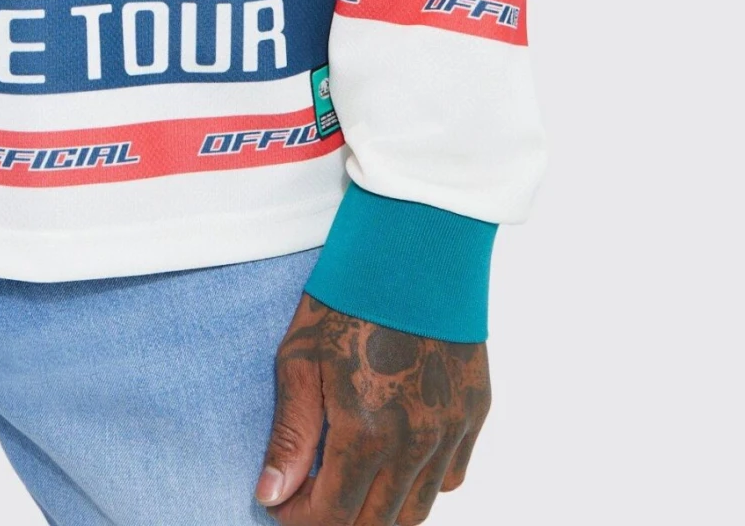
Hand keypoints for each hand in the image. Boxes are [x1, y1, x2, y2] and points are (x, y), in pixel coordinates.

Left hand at [256, 294, 488, 523]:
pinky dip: (421, 483)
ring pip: (416, 510)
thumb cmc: (348, 294)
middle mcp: (415, 445)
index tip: (279, 505)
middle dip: (337, 521)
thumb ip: (291, 436)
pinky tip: (395, 460)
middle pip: (376, 524)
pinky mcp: (472, 414)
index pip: (331, 517)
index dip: (297, 520)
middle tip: (310, 495)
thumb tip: (272, 496)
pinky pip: (450, 477)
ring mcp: (450, 432)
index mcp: (366, 432)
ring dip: (379, 511)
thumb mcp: (301, 359)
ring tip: (349, 484)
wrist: (414, 246)